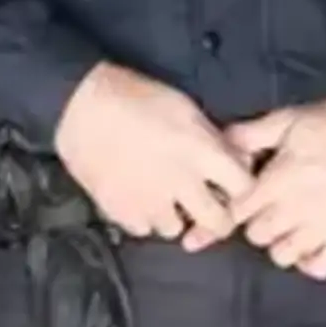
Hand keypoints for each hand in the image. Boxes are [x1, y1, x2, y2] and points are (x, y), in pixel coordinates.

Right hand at [51, 65, 254, 249]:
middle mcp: (181, 182)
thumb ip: (214, 140)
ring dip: (175, 218)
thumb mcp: (188, 109)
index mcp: (202, 153)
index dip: (243, 191)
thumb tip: (237, 161)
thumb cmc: (138, 97)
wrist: (81, 105)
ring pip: (175, 230)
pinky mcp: (119, 210)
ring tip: (166, 201)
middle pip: (217, 223)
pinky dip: (144, 220)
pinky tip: (140, 201)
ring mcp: (149, 201)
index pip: (244, 188)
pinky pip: (142, 229)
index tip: (235, 189)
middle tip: (209, 211)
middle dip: (218, 220)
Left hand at [223, 97, 325, 279]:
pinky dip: (309, 261)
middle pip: (257, 235)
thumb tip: (219, 143)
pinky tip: (310, 245)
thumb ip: (250, 134)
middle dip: (258, 222)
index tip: (243, 202)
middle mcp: (299, 208)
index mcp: (281, 178)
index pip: (237, 211)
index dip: (236, 206)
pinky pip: (318, 267)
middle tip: (270, 209)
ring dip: (281, 242)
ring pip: (282, 255)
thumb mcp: (290, 119)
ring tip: (291, 227)